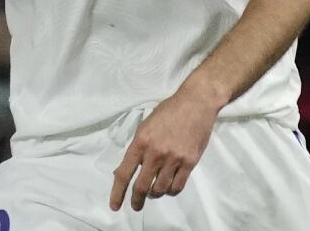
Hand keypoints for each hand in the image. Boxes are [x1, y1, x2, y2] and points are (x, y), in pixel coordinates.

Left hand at [109, 86, 220, 211]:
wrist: (195, 105)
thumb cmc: (167, 112)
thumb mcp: (144, 127)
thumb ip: (137, 148)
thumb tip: (126, 169)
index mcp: (140, 142)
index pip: (124, 173)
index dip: (117, 192)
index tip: (114, 205)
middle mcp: (155, 153)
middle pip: (141, 186)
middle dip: (136, 200)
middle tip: (135, 206)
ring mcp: (174, 159)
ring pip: (160, 189)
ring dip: (154, 194)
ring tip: (153, 190)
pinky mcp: (189, 163)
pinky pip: (177, 186)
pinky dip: (170, 191)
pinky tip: (168, 187)